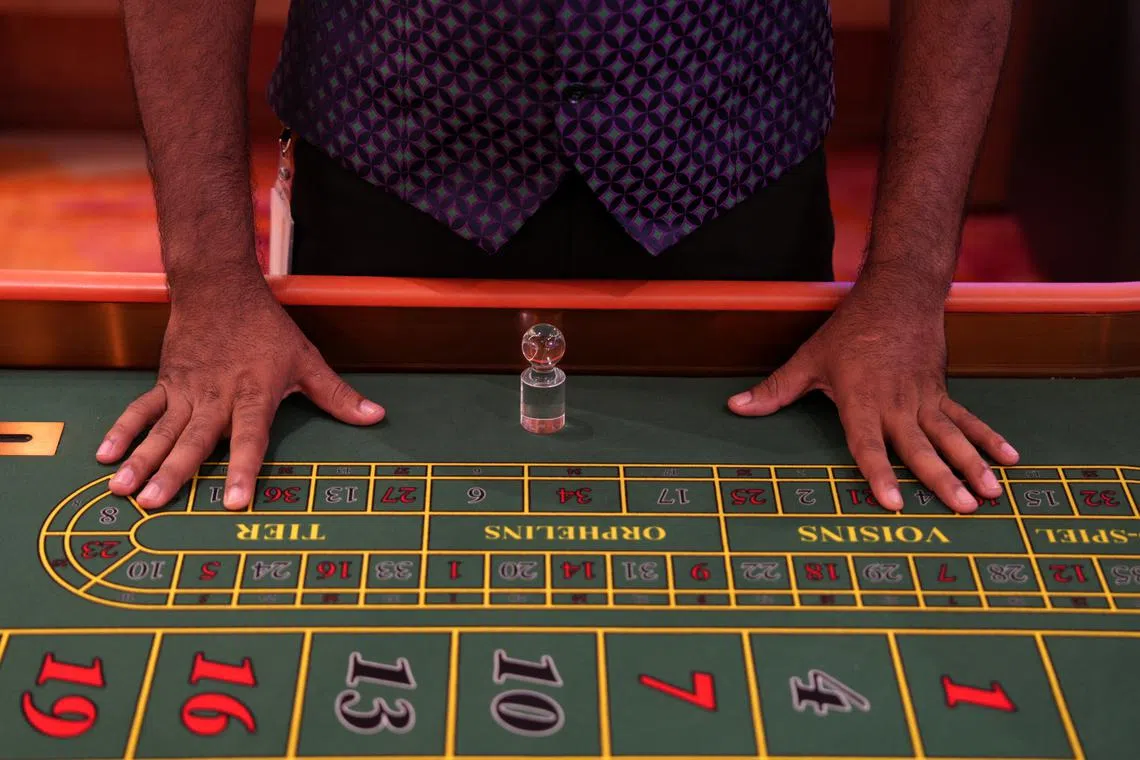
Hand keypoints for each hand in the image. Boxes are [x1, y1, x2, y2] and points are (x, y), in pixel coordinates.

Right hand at [96, 287, 383, 509]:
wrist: (219, 288)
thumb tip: (375, 417)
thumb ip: (337, 396)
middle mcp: (217, 397)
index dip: (242, 470)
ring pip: (162, 431)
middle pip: (194, 441)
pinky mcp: (166, 383)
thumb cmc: (267, 328)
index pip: (250, 439)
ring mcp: (187, 391)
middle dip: (174, 474)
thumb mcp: (307, 360)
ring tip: (122, 491)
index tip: (233, 502)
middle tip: (154, 505)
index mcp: (253, 395)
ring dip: (141, 461)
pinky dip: (123, 432)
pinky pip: (141, 410)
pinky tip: (107, 456)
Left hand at [727, 284, 1018, 513]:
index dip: (878, 473)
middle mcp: (896, 404)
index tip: (891, 503)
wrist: (897, 295)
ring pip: (950, 437)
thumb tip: (735, 408)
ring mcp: (924, 399)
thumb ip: (775, 391)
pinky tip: (1009, 461)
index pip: (867, 444)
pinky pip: (967, 420)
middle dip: (939, 480)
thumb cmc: (849, 331)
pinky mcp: (941, 392)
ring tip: (989, 495)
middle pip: (919, 448)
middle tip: (960, 508)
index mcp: (861, 401)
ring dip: (971, 466)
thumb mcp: (808, 359)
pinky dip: (988, 439)